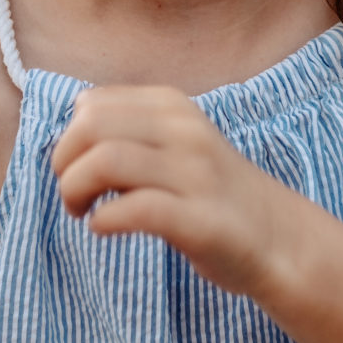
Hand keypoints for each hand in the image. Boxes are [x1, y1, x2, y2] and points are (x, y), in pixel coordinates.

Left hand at [48, 85, 298, 296]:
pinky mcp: (200, 219)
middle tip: (72, 195)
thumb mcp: (176, 143)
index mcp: (174, 107)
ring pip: (106, 161)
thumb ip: (132, 129)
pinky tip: (104, 228)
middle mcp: (185, 131)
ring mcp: (195, 174)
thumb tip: (75, 119)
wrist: (279, 237)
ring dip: (75, 190)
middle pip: (90, 126)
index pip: (91, 105)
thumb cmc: (213, 193)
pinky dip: (103, 220)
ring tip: (81, 212)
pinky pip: (134, 209)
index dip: (67, 140)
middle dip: (64, 163)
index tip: (76, 170)